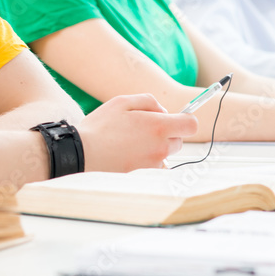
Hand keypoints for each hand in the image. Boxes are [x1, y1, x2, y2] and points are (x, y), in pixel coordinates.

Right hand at [78, 93, 198, 171]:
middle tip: (143, 127)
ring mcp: (154, 163)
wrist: (83, 154)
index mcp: (158, 126)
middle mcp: (160, 147)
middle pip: (179, 139)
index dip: (185, 119)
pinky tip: (127, 152)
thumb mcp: (122, 102)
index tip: (174, 118)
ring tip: (131, 140)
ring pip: (166, 152)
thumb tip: (163, 111)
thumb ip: (149, 101)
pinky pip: (154, 164)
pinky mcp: (145, 174)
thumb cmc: (101, 127)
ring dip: (156, 145)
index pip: (191, 125)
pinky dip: (146, 158)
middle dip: (167, 132)